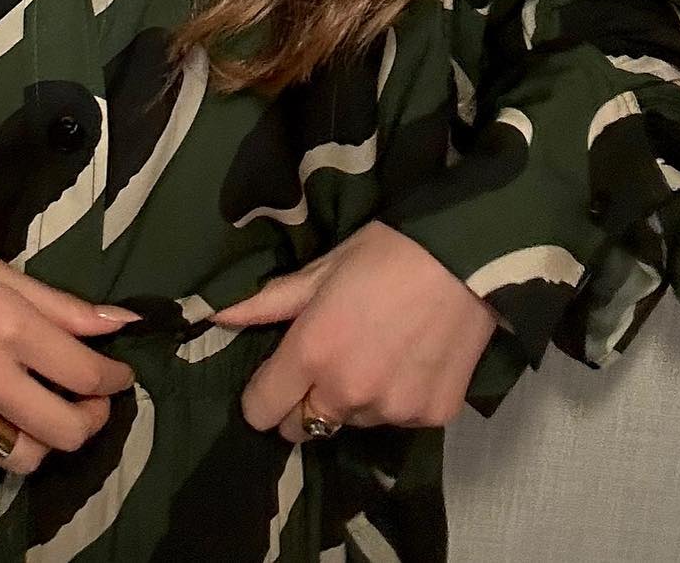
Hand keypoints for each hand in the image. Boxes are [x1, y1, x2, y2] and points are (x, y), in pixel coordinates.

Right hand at [0, 225, 138, 473]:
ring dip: (44, 440)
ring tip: (44, 414)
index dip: (115, 379)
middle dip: (92, 420)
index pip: (86, 375)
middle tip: (90, 402)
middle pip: (64, 432)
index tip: (119, 375)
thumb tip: (121, 322)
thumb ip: (59, 304)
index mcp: (9, 329)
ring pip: (22, 457)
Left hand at [210, 220, 500, 439]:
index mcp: (312, 354)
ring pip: (351, 423)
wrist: (464, 258)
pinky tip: (409, 360)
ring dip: (352, 399)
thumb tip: (214, 315)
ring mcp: (391, 410)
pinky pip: (396, 420)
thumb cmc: (385, 253)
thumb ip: (266, 303)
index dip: (261, 397)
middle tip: (326, 362)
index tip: (273, 379)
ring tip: (375, 352)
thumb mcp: (321, 270)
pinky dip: (396, 399)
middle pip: (304, 427)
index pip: (262, 411)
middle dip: (304, 403)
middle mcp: (347, 393)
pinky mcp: (430, 418)